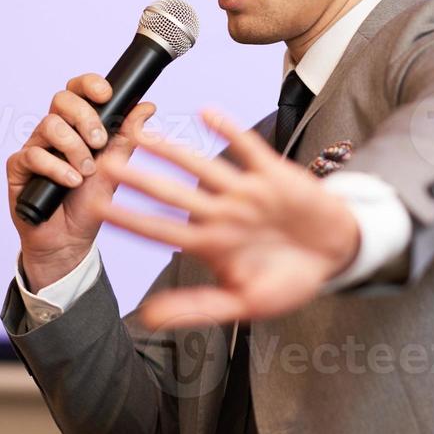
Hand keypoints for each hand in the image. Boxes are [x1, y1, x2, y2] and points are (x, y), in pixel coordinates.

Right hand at [5, 72, 157, 287]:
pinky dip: (56, 168)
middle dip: (84, 117)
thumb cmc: (90, 204)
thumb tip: (147, 106)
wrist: (71, 240)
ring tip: (86, 172)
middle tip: (99, 142)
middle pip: (61, 100)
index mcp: (77, 126)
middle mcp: (54, 132)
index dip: (89, 84)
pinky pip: (33, 155)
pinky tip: (71, 182)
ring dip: (73, 148)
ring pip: (49, 125)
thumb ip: (127, 138)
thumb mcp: (115, 169)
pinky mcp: (18, 168)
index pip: (78, 91)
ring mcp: (34, 148)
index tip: (107, 94)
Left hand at [89, 106, 360, 327]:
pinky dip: (230, 131)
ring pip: (203, 167)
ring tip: (141, 133)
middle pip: (172, 193)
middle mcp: (222, 213)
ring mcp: (246, 192)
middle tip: (102, 161)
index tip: (96, 208)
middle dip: (138, 178)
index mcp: (210, 244)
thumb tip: (148, 318)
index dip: (129, 219)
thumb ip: (197, 308)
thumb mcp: (244, 303)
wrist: (337, 255)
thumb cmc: (290, 282)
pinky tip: (208, 115)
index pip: (161, 230)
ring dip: (172, 151)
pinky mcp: (273, 175)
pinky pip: (248, 149)